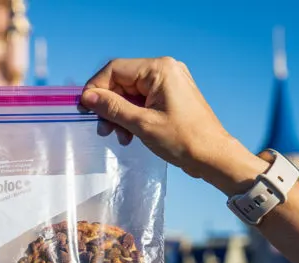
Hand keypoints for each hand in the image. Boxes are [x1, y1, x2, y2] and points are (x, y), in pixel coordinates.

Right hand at [81, 57, 266, 194]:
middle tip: (104, 129)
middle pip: (121, 81)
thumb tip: (87, 97)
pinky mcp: (171, 96)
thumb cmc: (183, 139)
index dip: (96, 88)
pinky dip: (132, 115)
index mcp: (159, 69)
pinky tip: (129, 134)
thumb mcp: (141, 124)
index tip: (86, 109)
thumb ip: (112, 108)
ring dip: (119, 114)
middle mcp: (165, 69)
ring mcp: (169, 82)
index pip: (115, 69)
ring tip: (119, 136)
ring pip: (130, 92)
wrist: (213, 156)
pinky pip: (142, 100)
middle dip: (109, 106)